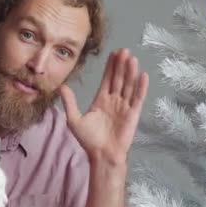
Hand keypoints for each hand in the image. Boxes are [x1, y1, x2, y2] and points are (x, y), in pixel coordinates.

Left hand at [60, 48, 148, 165]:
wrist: (102, 156)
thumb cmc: (89, 140)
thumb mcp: (74, 119)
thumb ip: (70, 102)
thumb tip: (62, 86)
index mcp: (101, 100)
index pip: (107, 79)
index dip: (110, 66)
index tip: (114, 53)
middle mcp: (114, 100)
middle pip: (119, 79)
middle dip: (121, 65)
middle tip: (124, 50)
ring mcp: (124, 106)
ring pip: (128, 85)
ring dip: (131, 72)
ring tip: (132, 58)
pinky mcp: (133, 114)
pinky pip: (137, 98)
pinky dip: (141, 87)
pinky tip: (143, 76)